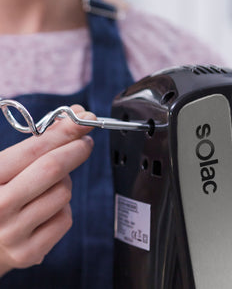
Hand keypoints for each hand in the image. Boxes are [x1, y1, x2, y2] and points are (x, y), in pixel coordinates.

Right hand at [0, 105, 95, 275]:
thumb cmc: (1, 192)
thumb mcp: (10, 165)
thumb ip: (40, 142)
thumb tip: (76, 118)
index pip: (34, 149)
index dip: (64, 132)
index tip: (85, 121)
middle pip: (52, 170)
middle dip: (76, 150)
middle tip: (85, 142)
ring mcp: (12, 233)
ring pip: (63, 193)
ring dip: (64, 183)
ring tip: (50, 185)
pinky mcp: (29, 252)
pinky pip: (65, 218)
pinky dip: (62, 208)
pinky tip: (47, 208)